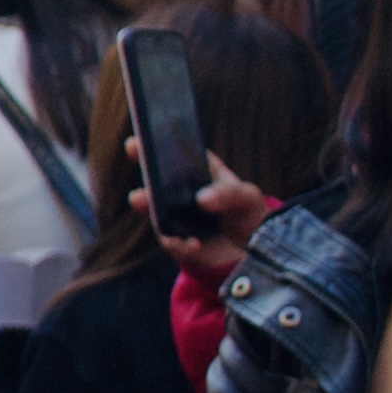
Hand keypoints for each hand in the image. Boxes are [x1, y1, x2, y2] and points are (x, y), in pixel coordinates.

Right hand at [136, 147, 278, 281]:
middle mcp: (178, 191)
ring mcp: (174, 216)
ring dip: (146, 204)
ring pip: (152, 208)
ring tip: (141, 200)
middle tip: (137, 162)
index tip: (139, 141)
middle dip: (143, 173)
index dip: (153, 143)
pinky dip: (179, 243)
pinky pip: (170, 241)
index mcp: (195, 170)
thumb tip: (201, 200)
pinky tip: (194, 244)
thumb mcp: (246, 197)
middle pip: (154, 177)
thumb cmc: (247, 213)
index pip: (171, 151)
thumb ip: (227, 194)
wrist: (255, 251)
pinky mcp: (177, 242)